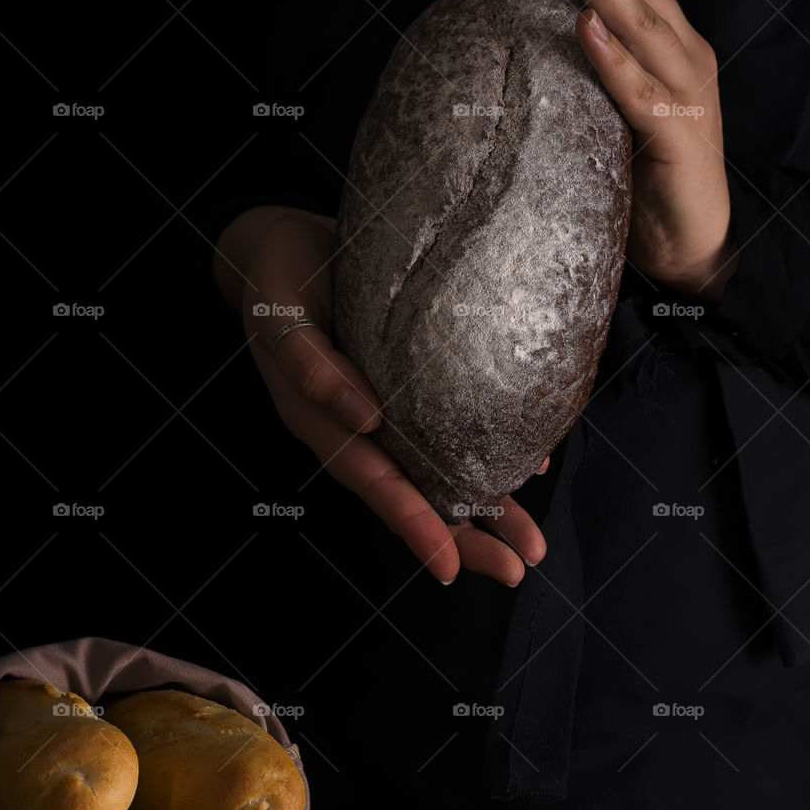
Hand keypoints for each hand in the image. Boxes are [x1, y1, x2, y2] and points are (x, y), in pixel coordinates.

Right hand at [214, 206, 547, 585]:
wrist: (287, 242)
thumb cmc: (278, 278)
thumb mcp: (280, 312)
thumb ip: (309, 363)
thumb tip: (365, 415)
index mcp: (322, 421)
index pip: (372, 481)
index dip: (410, 524)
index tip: (447, 567)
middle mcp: (359, 427)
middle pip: (415, 492)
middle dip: (465, 535)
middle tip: (518, 567)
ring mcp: (387, 409)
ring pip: (439, 470)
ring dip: (487, 508)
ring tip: (531, 542)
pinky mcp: (410, 384)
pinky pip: (451, 428)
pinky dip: (489, 450)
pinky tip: (529, 465)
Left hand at [536, 0, 738, 300]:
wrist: (694, 243)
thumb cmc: (649, 177)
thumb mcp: (618, 110)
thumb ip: (597, 70)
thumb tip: (546, 30)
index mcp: (669, 46)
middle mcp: (682, 57)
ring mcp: (685, 94)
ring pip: (636, 24)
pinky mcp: (677, 136)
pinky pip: (639, 92)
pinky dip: (612, 58)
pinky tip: (586, 25)